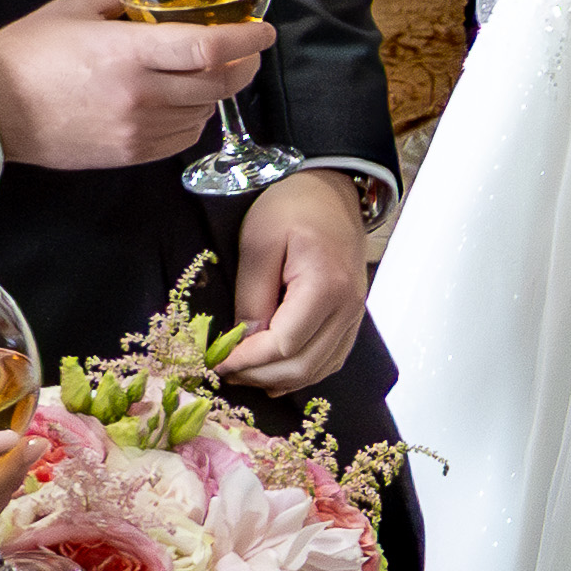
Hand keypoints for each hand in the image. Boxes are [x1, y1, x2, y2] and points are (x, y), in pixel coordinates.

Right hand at [0, 0, 261, 172]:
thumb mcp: (73, 9)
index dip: (246, 40)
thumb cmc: (27, 54)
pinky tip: (179, 102)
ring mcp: (136, 128)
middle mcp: (139, 94)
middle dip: (242, 66)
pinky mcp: (129, 153)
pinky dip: (191, 119)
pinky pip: (182, 138)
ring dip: (213, 93)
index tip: (263, 31)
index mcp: (128, 52)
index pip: (208, 47)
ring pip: (204, 113)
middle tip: (244, 51)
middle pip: (218, 84)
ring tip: (203, 73)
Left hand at [218, 171, 372, 397]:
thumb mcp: (258, 242)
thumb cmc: (292, 207)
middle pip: (304, 365)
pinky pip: (330, 359)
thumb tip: (245, 341)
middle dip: (260, 375)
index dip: (248, 360)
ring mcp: (354, 315)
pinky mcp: (351, 316)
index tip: (215, 362)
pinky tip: (276, 372)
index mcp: (326, 287)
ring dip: (279, 379)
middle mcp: (347, 308)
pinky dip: (302, 372)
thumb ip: (252, 295)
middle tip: (224, 371)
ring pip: (319, 368)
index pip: (285, 344)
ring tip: (245, 374)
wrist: (331, 191)